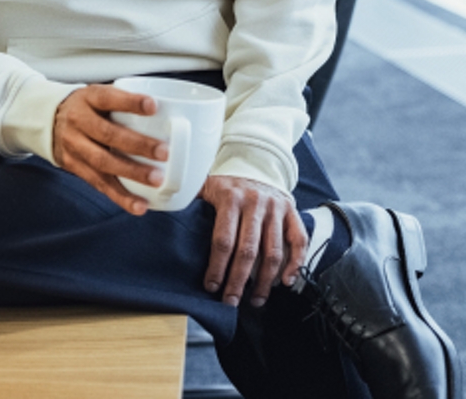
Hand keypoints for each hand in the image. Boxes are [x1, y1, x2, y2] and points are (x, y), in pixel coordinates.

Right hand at [52, 85, 169, 214]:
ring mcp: (75, 147)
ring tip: (156, 180)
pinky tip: (140, 206)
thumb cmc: (87, 106)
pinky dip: (121, 197)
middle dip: (137, 144)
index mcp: (89, 99)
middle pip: (108, 134)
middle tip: (165, 151)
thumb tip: (170, 110)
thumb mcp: (99, 94)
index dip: (130, 102)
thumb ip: (125, 100)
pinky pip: (99, 184)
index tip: (153, 106)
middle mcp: (79, 122)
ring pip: (103, 162)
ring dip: (132, 173)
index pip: (108, 97)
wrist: (47, 120)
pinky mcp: (76, 168)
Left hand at [200, 175, 306, 308]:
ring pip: (273, 251)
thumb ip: (189, 198)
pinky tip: (285, 281)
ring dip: (265, 281)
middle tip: (231, 301)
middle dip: (238, 281)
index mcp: (231, 197)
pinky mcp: (292, 212)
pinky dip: (295, 263)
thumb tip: (166, 208)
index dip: (217, 267)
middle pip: (248, 251)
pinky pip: (299, 240)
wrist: (257, 163)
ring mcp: (276, 208)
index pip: (223, 240)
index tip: (211, 286)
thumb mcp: (205, 184)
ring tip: (256, 300)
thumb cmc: (228, 184)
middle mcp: (256, 202)